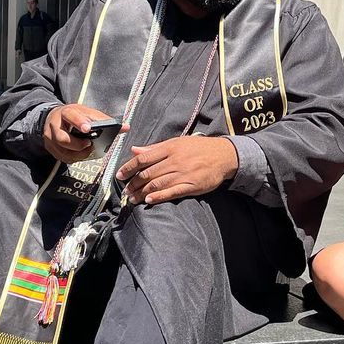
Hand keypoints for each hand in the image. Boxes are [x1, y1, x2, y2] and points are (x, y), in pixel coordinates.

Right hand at [43, 104, 123, 164]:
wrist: (53, 118)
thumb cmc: (74, 115)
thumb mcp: (87, 112)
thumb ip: (105, 120)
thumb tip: (125, 127)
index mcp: (66, 112)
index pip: (70, 116)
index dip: (79, 122)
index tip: (88, 128)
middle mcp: (55, 125)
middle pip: (62, 138)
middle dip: (77, 144)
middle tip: (89, 144)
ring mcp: (50, 138)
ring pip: (62, 151)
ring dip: (78, 154)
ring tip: (88, 151)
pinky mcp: (51, 149)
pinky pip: (63, 158)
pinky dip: (74, 158)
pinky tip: (82, 155)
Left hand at [116, 136, 238, 205]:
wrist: (223, 155)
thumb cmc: (199, 148)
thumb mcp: (176, 143)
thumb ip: (155, 148)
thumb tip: (134, 150)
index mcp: (169, 148)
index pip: (143, 158)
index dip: (128, 168)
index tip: (119, 175)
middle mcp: (174, 161)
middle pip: (148, 174)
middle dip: (133, 184)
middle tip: (125, 190)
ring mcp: (183, 174)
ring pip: (157, 185)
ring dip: (142, 193)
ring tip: (133, 198)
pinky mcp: (191, 186)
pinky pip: (172, 192)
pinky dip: (159, 197)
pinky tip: (149, 201)